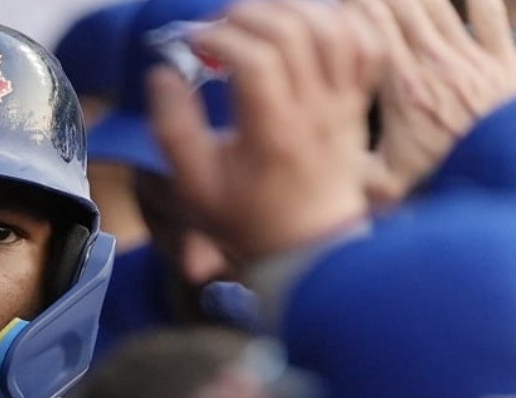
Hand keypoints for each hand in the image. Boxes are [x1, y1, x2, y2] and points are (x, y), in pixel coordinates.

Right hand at [149, 0, 384, 259]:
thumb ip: (173, 129)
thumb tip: (164, 75)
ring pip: (332, 29)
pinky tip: (304, 25)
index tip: (193, 41)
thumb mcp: (194, 185)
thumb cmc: (246, 216)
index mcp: (272, 132)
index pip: (254, 60)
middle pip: (292, 33)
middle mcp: (314, 111)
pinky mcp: (356, 101)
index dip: (219, 37)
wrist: (308, 244)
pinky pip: (363, 44)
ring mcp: (342, 103)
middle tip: (220, 25)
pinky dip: (337, 22)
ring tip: (258, 17)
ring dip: (290, 10)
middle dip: (248, 15)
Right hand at [355, 0, 515, 204]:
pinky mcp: (502, 58)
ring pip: (438, 3)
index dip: (355, 6)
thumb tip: (326, 159)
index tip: (345, 5)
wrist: (503, 168)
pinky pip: (490, 13)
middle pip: (402, 6)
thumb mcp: (390, 180)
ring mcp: (469, 56)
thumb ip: (355, 168)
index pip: (372, 29)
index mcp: (401, 87)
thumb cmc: (448, 174)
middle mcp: (433, 62)